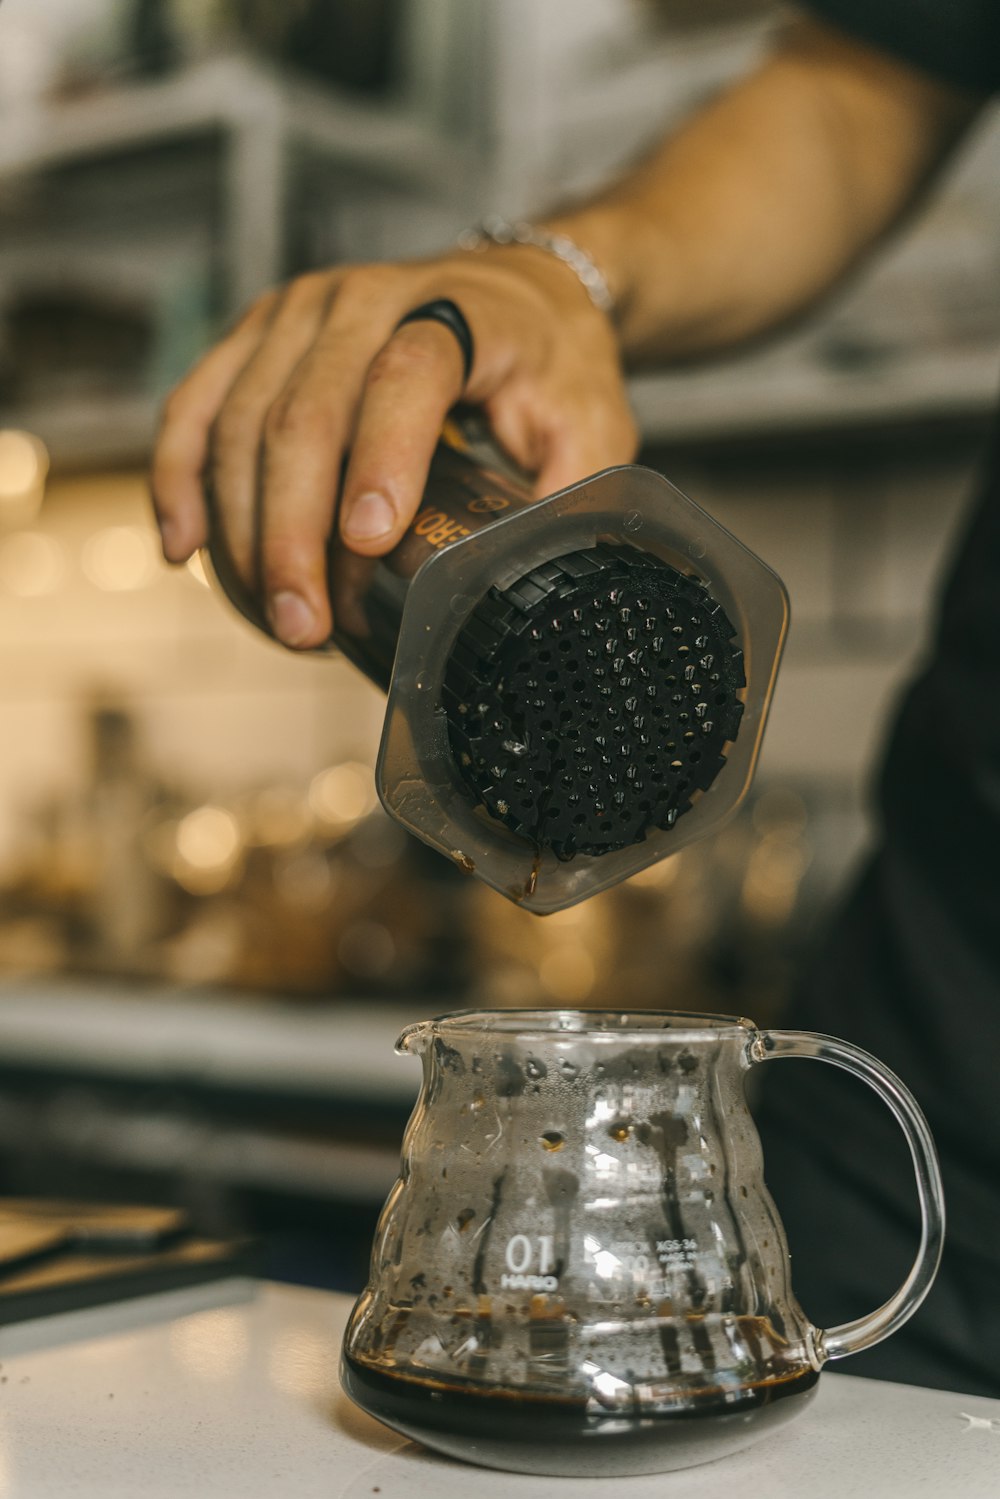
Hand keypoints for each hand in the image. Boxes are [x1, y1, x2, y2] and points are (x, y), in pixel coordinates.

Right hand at [150, 247, 637, 647]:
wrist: (516, 289)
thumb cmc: (550, 362)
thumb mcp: (592, 424)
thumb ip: (570, 496)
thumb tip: (540, 582)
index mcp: (458, 311)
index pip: (407, 376)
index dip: (382, 458)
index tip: (366, 542)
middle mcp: (364, 299)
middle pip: (304, 414)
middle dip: (293, 534)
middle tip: (304, 624)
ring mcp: (297, 314)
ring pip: (240, 421)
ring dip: (243, 531)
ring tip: (275, 618)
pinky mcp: (255, 337)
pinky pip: (196, 406)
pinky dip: (181, 478)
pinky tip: (186, 546)